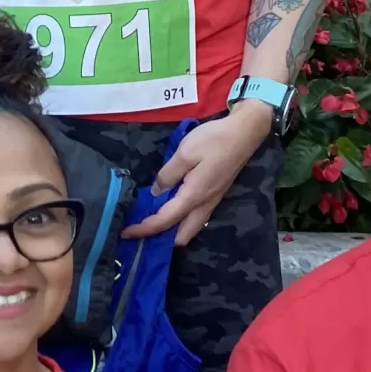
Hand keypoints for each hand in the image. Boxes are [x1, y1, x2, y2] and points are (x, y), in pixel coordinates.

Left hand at [125, 102, 275, 248]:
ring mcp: (212, 201)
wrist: (244, 133)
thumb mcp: (184, 153)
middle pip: (181, 236)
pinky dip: (181, 221)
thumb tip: (155, 193)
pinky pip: (196, 218)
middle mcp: (204, 205)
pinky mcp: (216, 194)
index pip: (164, 221)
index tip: (126, 233)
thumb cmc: (213, 140)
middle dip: (160, 239)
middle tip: (140, 230)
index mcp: (194, 196)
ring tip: (152, 223)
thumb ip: (168, 175)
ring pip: (190, 228)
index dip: (144, 229)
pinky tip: (170, 208)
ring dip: (171, 231)